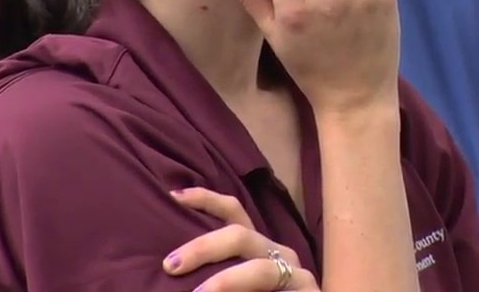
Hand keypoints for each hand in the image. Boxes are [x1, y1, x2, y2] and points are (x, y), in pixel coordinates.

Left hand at [164, 187, 319, 290]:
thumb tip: (170, 265)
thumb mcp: (231, 279)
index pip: (232, 212)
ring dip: (225, 281)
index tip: (173, 196)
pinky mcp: (308, 291)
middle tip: (171, 264)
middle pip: (240, 235)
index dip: (205, 199)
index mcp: (255, 246)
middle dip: (203, 247)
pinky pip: (278, 291)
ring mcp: (295, 273)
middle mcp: (276, 252)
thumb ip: (209, 272)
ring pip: (259, 269)